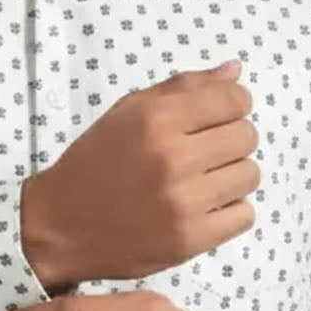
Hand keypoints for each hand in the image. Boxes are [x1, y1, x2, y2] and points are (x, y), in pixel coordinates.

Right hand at [23, 61, 260, 286]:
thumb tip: (235, 71)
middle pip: (246, 136)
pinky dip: (230, 211)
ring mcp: (183, 201)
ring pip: (250, 175)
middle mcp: (172, 157)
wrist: (60, 226)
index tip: (218, 117)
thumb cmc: (95, 163)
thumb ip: (183, 88)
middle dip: (231, 140)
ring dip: (232, 176)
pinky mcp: (190, 239)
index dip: (232, 105)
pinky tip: (204, 207)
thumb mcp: (127, 112)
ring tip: (203, 181)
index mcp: (156, 119)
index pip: (233, 99)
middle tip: (206, 152)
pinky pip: (244, 215)